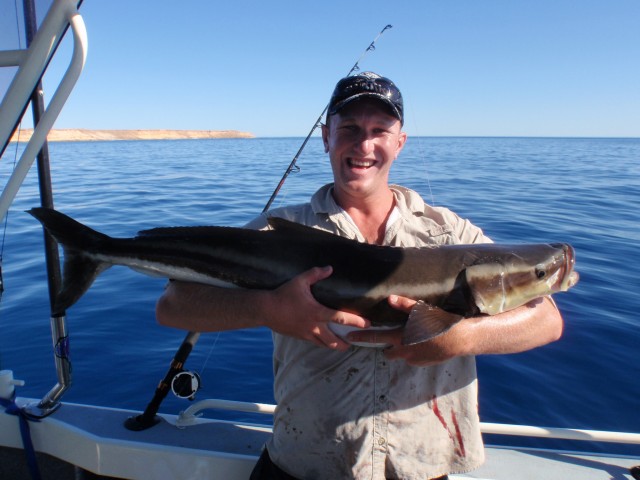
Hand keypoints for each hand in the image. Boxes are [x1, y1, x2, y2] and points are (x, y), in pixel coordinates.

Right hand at [266, 266, 369, 350]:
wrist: (265, 309)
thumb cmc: (283, 295)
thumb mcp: (300, 281)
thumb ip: (316, 274)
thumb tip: (329, 268)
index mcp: (317, 312)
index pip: (341, 318)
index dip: (356, 321)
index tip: (367, 324)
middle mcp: (314, 326)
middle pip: (334, 340)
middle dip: (346, 344)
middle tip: (355, 342)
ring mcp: (306, 334)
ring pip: (324, 345)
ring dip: (335, 346)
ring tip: (343, 345)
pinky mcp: (299, 337)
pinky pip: (314, 342)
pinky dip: (322, 343)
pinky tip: (325, 340)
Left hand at [347, 295, 467, 365]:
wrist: (460, 339)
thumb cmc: (439, 323)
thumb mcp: (421, 311)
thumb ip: (404, 306)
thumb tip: (389, 299)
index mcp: (400, 337)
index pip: (376, 337)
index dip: (361, 337)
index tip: (350, 337)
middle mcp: (404, 351)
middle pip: (388, 352)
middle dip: (386, 347)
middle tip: (392, 337)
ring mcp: (414, 360)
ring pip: (401, 356)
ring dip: (402, 349)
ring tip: (412, 339)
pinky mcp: (424, 364)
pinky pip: (413, 359)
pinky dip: (414, 353)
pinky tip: (423, 344)